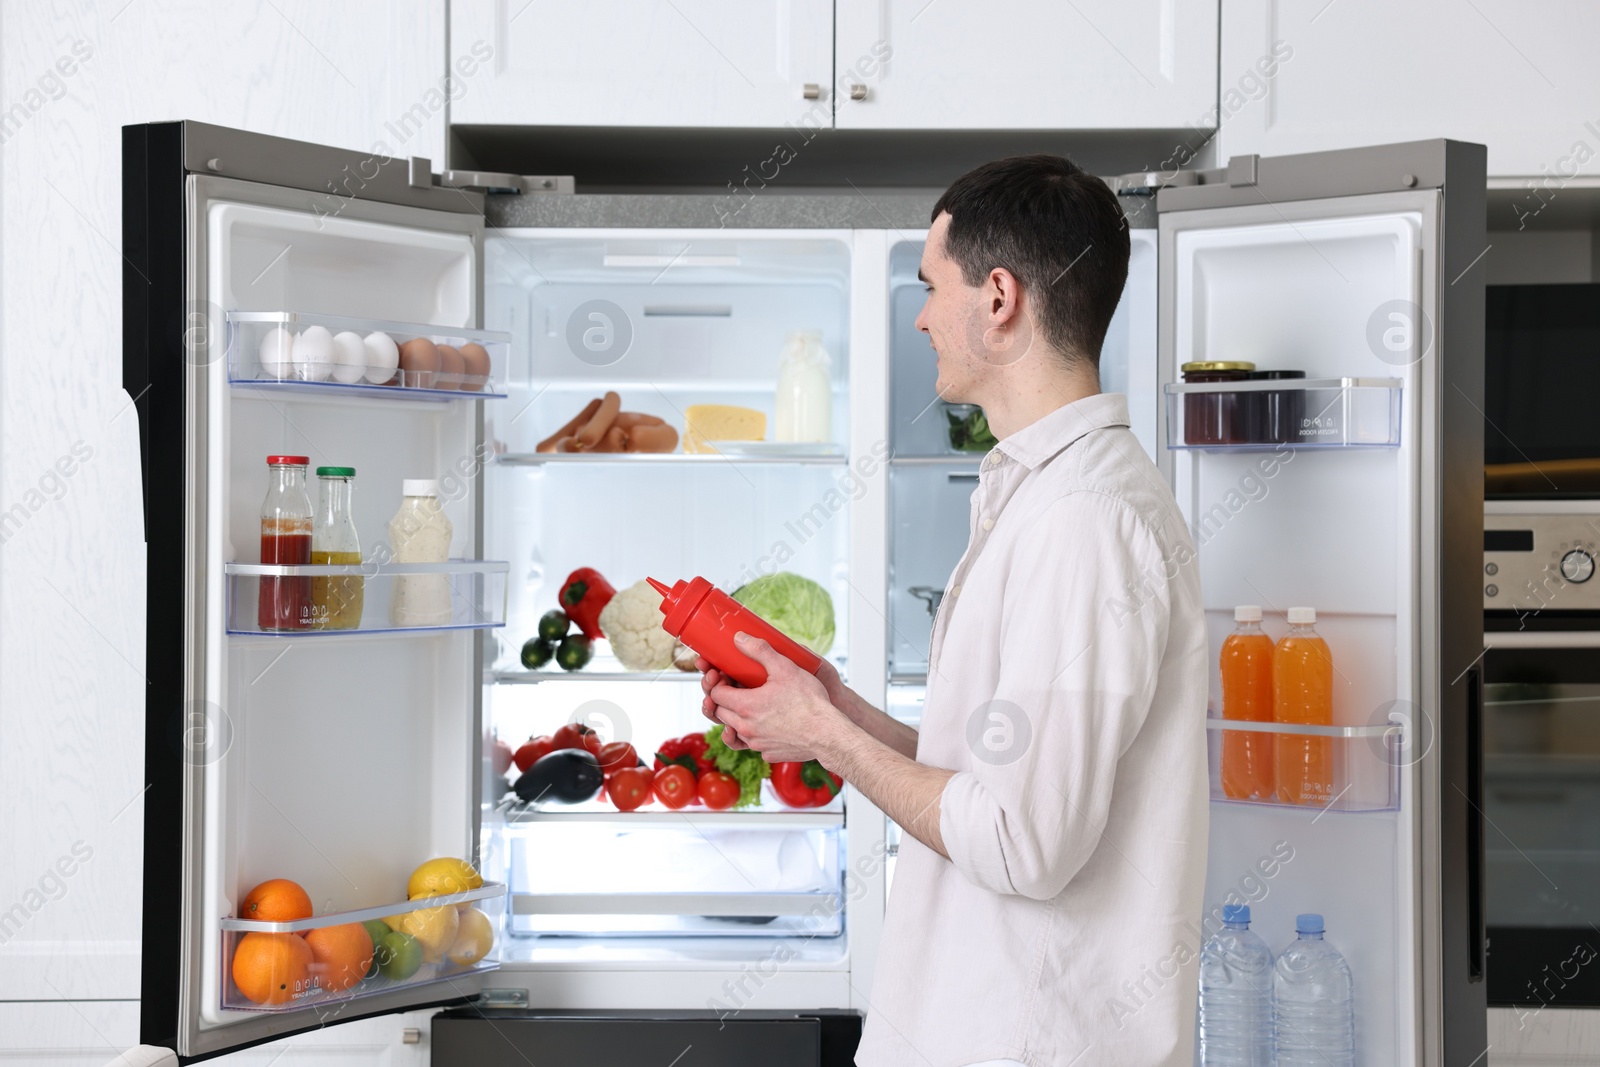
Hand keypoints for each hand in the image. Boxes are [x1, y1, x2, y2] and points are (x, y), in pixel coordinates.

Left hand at [702, 633, 850, 762]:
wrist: (828, 733)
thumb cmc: (809, 702)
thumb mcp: (785, 667)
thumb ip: (760, 651)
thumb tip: (740, 638)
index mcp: (745, 706)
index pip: (715, 695)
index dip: (719, 684)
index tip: (728, 678)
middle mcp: (746, 728)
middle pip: (721, 713)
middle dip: (725, 700)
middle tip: (739, 689)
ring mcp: (757, 744)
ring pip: (736, 730)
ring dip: (739, 718)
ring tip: (753, 705)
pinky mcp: (768, 753)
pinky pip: (755, 743)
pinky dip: (757, 733)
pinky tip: (770, 723)